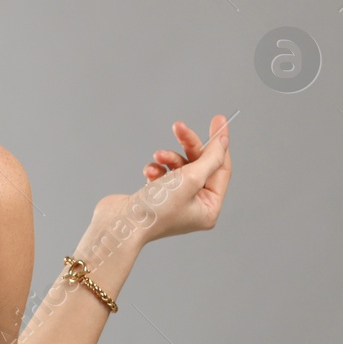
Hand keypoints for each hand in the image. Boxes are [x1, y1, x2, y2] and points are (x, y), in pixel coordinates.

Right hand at [101, 113, 231, 242]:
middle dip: (187, 146)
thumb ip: (210, 158)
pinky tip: (148, 172)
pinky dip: (156, 170)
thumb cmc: (156, 208)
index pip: (222, 169)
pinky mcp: (157, 198)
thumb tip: (223, 141)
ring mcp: (175, 203)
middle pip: (199, 166)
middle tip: (179, 127)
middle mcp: (194, 207)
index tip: (218, 120)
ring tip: (157, 156)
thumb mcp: (190, 178)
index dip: (219, 143)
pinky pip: (163, 175)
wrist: (119, 223)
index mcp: (209, 208)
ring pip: (179, 168)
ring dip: (168, 158)